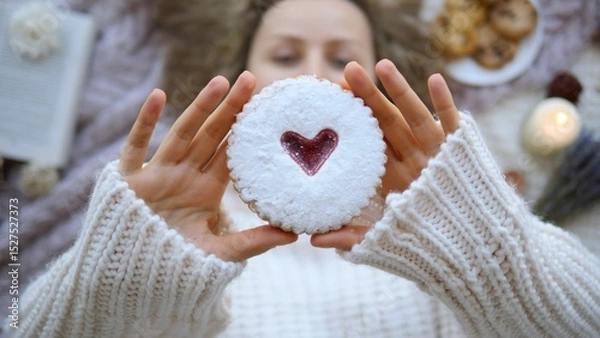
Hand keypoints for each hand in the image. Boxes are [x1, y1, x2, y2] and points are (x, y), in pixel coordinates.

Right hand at [119, 72, 296, 261]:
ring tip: (221, 82)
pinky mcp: (130, 179)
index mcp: (206, 188)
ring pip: (181, 133)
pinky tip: (159, 95)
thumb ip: (254, 242)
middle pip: (211, 135)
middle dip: (231, 108)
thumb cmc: (175, 262)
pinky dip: (145, 121)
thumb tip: (294, 234)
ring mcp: (158, 173)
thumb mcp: (220, 252)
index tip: (267, 107)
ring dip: (199, 107)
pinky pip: (136, 146)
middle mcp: (185, 175)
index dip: (247, 130)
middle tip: (252, 80)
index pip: (230, 152)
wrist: (133, 276)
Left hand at [312, 59, 459, 249]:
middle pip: (385, 122)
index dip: (348, 122)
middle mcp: (410, 159)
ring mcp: (435, 154)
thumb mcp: (382, 240)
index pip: (365, 143)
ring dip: (399, 91)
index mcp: (389, 175)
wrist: (471, 252)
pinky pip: (452, 125)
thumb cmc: (424, 246)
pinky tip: (434, 79)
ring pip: (414, 117)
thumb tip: (312, 240)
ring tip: (382, 65)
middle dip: (367, 97)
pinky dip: (445, 103)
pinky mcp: (460, 154)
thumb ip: (350, 237)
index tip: (327, 101)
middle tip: (347, 71)